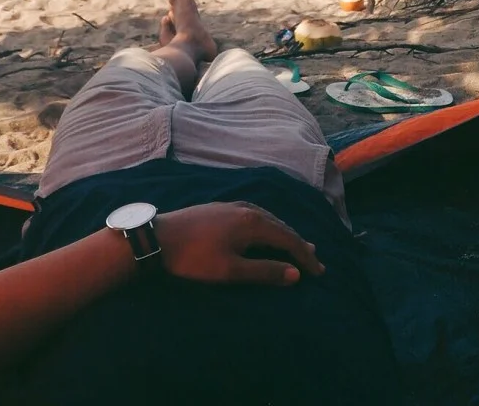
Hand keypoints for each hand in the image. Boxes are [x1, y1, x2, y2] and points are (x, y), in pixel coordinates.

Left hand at [154, 201, 324, 286]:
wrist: (159, 236)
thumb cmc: (195, 257)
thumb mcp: (231, 270)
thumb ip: (264, 272)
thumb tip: (295, 274)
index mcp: (253, 223)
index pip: (288, 239)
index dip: (305, 257)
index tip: (319, 272)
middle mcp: (247, 209)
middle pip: (281, 226)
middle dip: (298, 244)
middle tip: (314, 259)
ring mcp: (233, 205)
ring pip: (268, 219)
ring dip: (283, 233)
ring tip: (295, 245)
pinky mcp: (221, 208)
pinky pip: (255, 215)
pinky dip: (268, 227)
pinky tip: (264, 232)